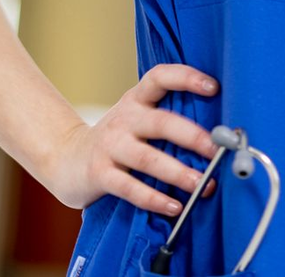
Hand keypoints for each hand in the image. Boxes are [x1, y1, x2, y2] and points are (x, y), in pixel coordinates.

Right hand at [43, 64, 221, 217]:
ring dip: (178, 173)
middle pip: (161, 122)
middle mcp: (124, 118)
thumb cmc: (118, 137)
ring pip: (148, 158)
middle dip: (192, 136)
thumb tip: (216, 132)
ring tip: (203, 185)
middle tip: (217, 150)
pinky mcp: (100, 174)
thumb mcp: (137, 117)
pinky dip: (154, 199)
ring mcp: (110, 146)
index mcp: (137, 99)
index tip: (214, 87)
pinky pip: (130, 188)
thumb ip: (167, 117)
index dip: (186, 77)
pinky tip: (175, 207)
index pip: (160, 77)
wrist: (68, 158)